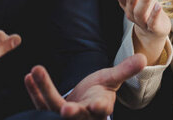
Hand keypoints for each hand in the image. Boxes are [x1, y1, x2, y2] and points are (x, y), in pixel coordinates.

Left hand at [24, 54, 146, 118]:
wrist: (83, 102)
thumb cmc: (98, 90)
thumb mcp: (111, 79)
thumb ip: (125, 70)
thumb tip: (143, 58)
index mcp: (100, 109)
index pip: (101, 110)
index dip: (99, 108)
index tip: (97, 105)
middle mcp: (82, 116)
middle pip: (75, 114)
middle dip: (70, 111)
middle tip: (65, 109)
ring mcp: (64, 116)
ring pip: (53, 106)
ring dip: (44, 89)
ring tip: (36, 70)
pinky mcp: (49, 111)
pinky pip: (39, 103)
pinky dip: (34, 91)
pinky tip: (29, 76)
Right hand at [103, 0, 170, 64]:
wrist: (153, 30)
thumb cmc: (141, 5)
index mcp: (125, 2)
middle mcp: (131, 12)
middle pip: (131, 1)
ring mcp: (141, 21)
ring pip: (140, 12)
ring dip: (144, 1)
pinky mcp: (153, 27)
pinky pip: (152, 22)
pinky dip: (154, 14)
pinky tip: (158, 6)